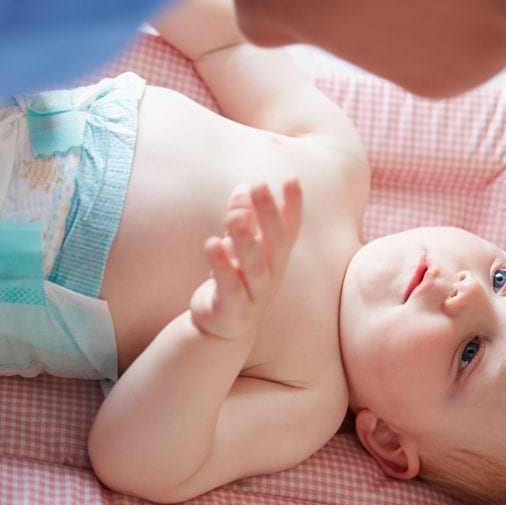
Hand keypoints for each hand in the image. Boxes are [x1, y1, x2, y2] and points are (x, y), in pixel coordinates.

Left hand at [190, 178, 302, 339]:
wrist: (223, 325)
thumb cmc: (235, 276)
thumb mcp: (239, 244)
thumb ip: (242, 215)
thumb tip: (243, 189)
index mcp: (277, 256)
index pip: (289, 227)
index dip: (293, 204)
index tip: (292, 178)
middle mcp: (272, 274)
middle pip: (275, 242)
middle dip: (268, 213)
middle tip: (259, 185)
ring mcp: (255, 294)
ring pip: (254, 266)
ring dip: (246, 240)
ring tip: (234, 216)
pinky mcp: (233, 309)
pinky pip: (229, 287)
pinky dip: (221, 266)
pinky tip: (212, 244)